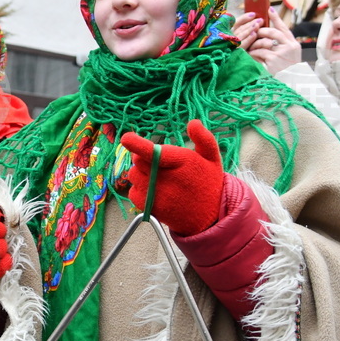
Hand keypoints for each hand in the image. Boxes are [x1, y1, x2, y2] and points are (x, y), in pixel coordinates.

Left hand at [120, 120, 224, 235]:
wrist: (208, 218)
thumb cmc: (207, 183)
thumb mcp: (212, 159)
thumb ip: (204, 139)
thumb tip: (193, 122)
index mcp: (182, 163)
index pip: (155, 153)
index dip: (138, 145)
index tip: (126, 138)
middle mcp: (167, 180)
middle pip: (139, 160)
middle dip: (143, 157)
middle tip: (156, 162)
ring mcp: (156, 195)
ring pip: (133, 175)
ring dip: (141, 172)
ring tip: (157, 177)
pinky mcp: (149, 208)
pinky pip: (132, 191)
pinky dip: (139, 188)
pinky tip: (154, 190)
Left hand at [235, 8, 301, 73]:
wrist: (289, 83)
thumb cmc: (285, 69)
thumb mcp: (286, 55)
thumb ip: (280, 43)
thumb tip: (268, 31)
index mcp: (294, 44)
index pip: (284, 27)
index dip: (276, 18)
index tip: (269, 9)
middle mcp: (290, 46)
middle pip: (272, 32)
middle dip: (261, 32)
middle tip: (254, 34)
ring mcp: (282, 53)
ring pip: (264, 42)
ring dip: (255, 45)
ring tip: (251, 48)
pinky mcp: (274, 60)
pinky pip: (259, 52)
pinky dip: (254, 54)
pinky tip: (251, 56)